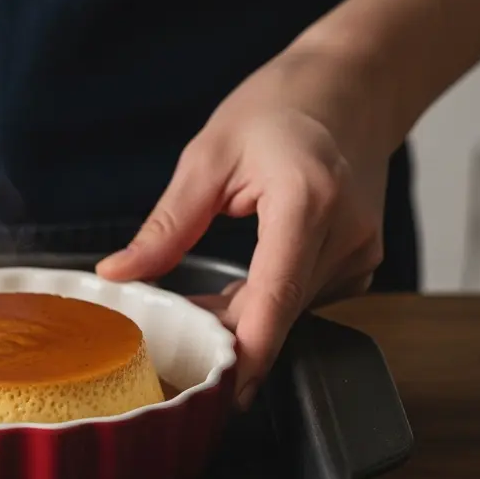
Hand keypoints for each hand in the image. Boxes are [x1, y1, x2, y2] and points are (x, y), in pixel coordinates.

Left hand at [96, 43, 398, 408]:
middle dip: (224, 334)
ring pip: (287, 311)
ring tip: (199, 297)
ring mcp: (359, 252)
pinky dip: (266, 300)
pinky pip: (302, 299)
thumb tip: (118, 274)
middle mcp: (343, 235)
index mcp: (305, 201)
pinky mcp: (361, 262)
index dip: (249, 352)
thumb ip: (166, 226)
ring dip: (242, 315)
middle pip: (276, 312)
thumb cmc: (282, 106)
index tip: (224, 394)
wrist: (355, 84)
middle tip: (168, 335)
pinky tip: (240, 281)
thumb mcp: (208, 156)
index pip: (275, 295)